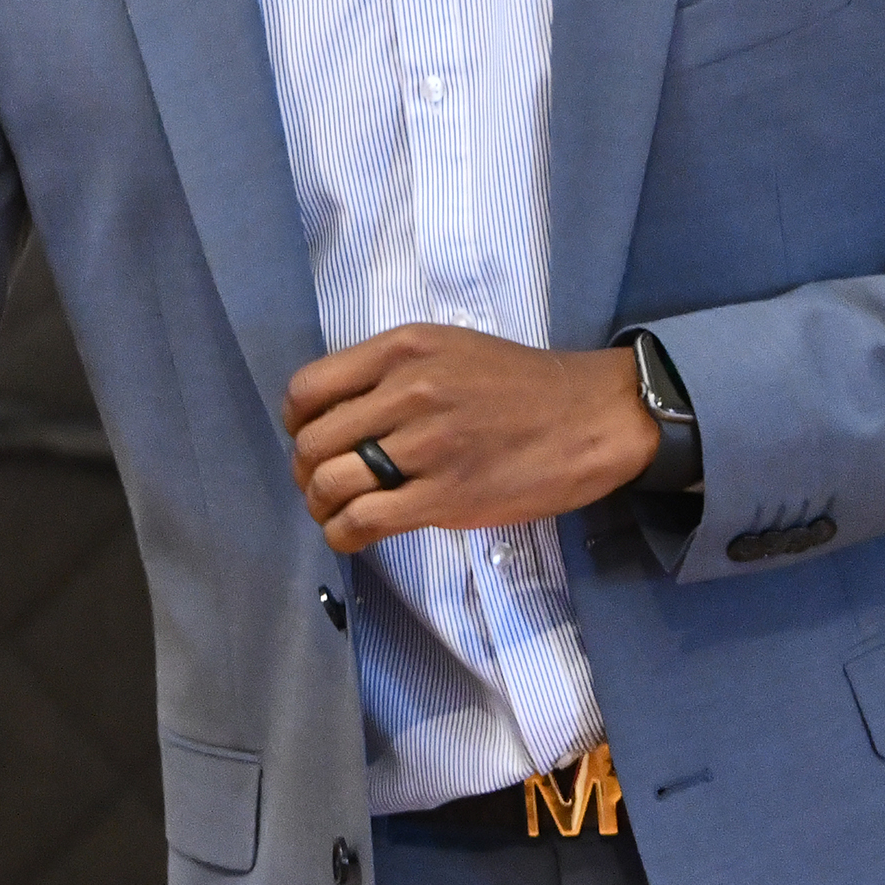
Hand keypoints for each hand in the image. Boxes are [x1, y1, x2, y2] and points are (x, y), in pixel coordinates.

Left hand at [285, 325, 657, 552]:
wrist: (587, 417)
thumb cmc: (519, 385)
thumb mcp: (449, 349)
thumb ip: (391, 373)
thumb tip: (335, 414)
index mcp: (403, 349)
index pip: (308, 389)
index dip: (297, 423)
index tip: (311, 439)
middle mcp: (409, 391)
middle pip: (313, 442)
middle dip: (306, 471)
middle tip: (322, 484)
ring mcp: (427, 445)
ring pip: (330, 483)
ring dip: (320, 506)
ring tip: (336, 511)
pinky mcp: (446, 496)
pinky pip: (364, 521)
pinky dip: (343, 535)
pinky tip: (352, 535)